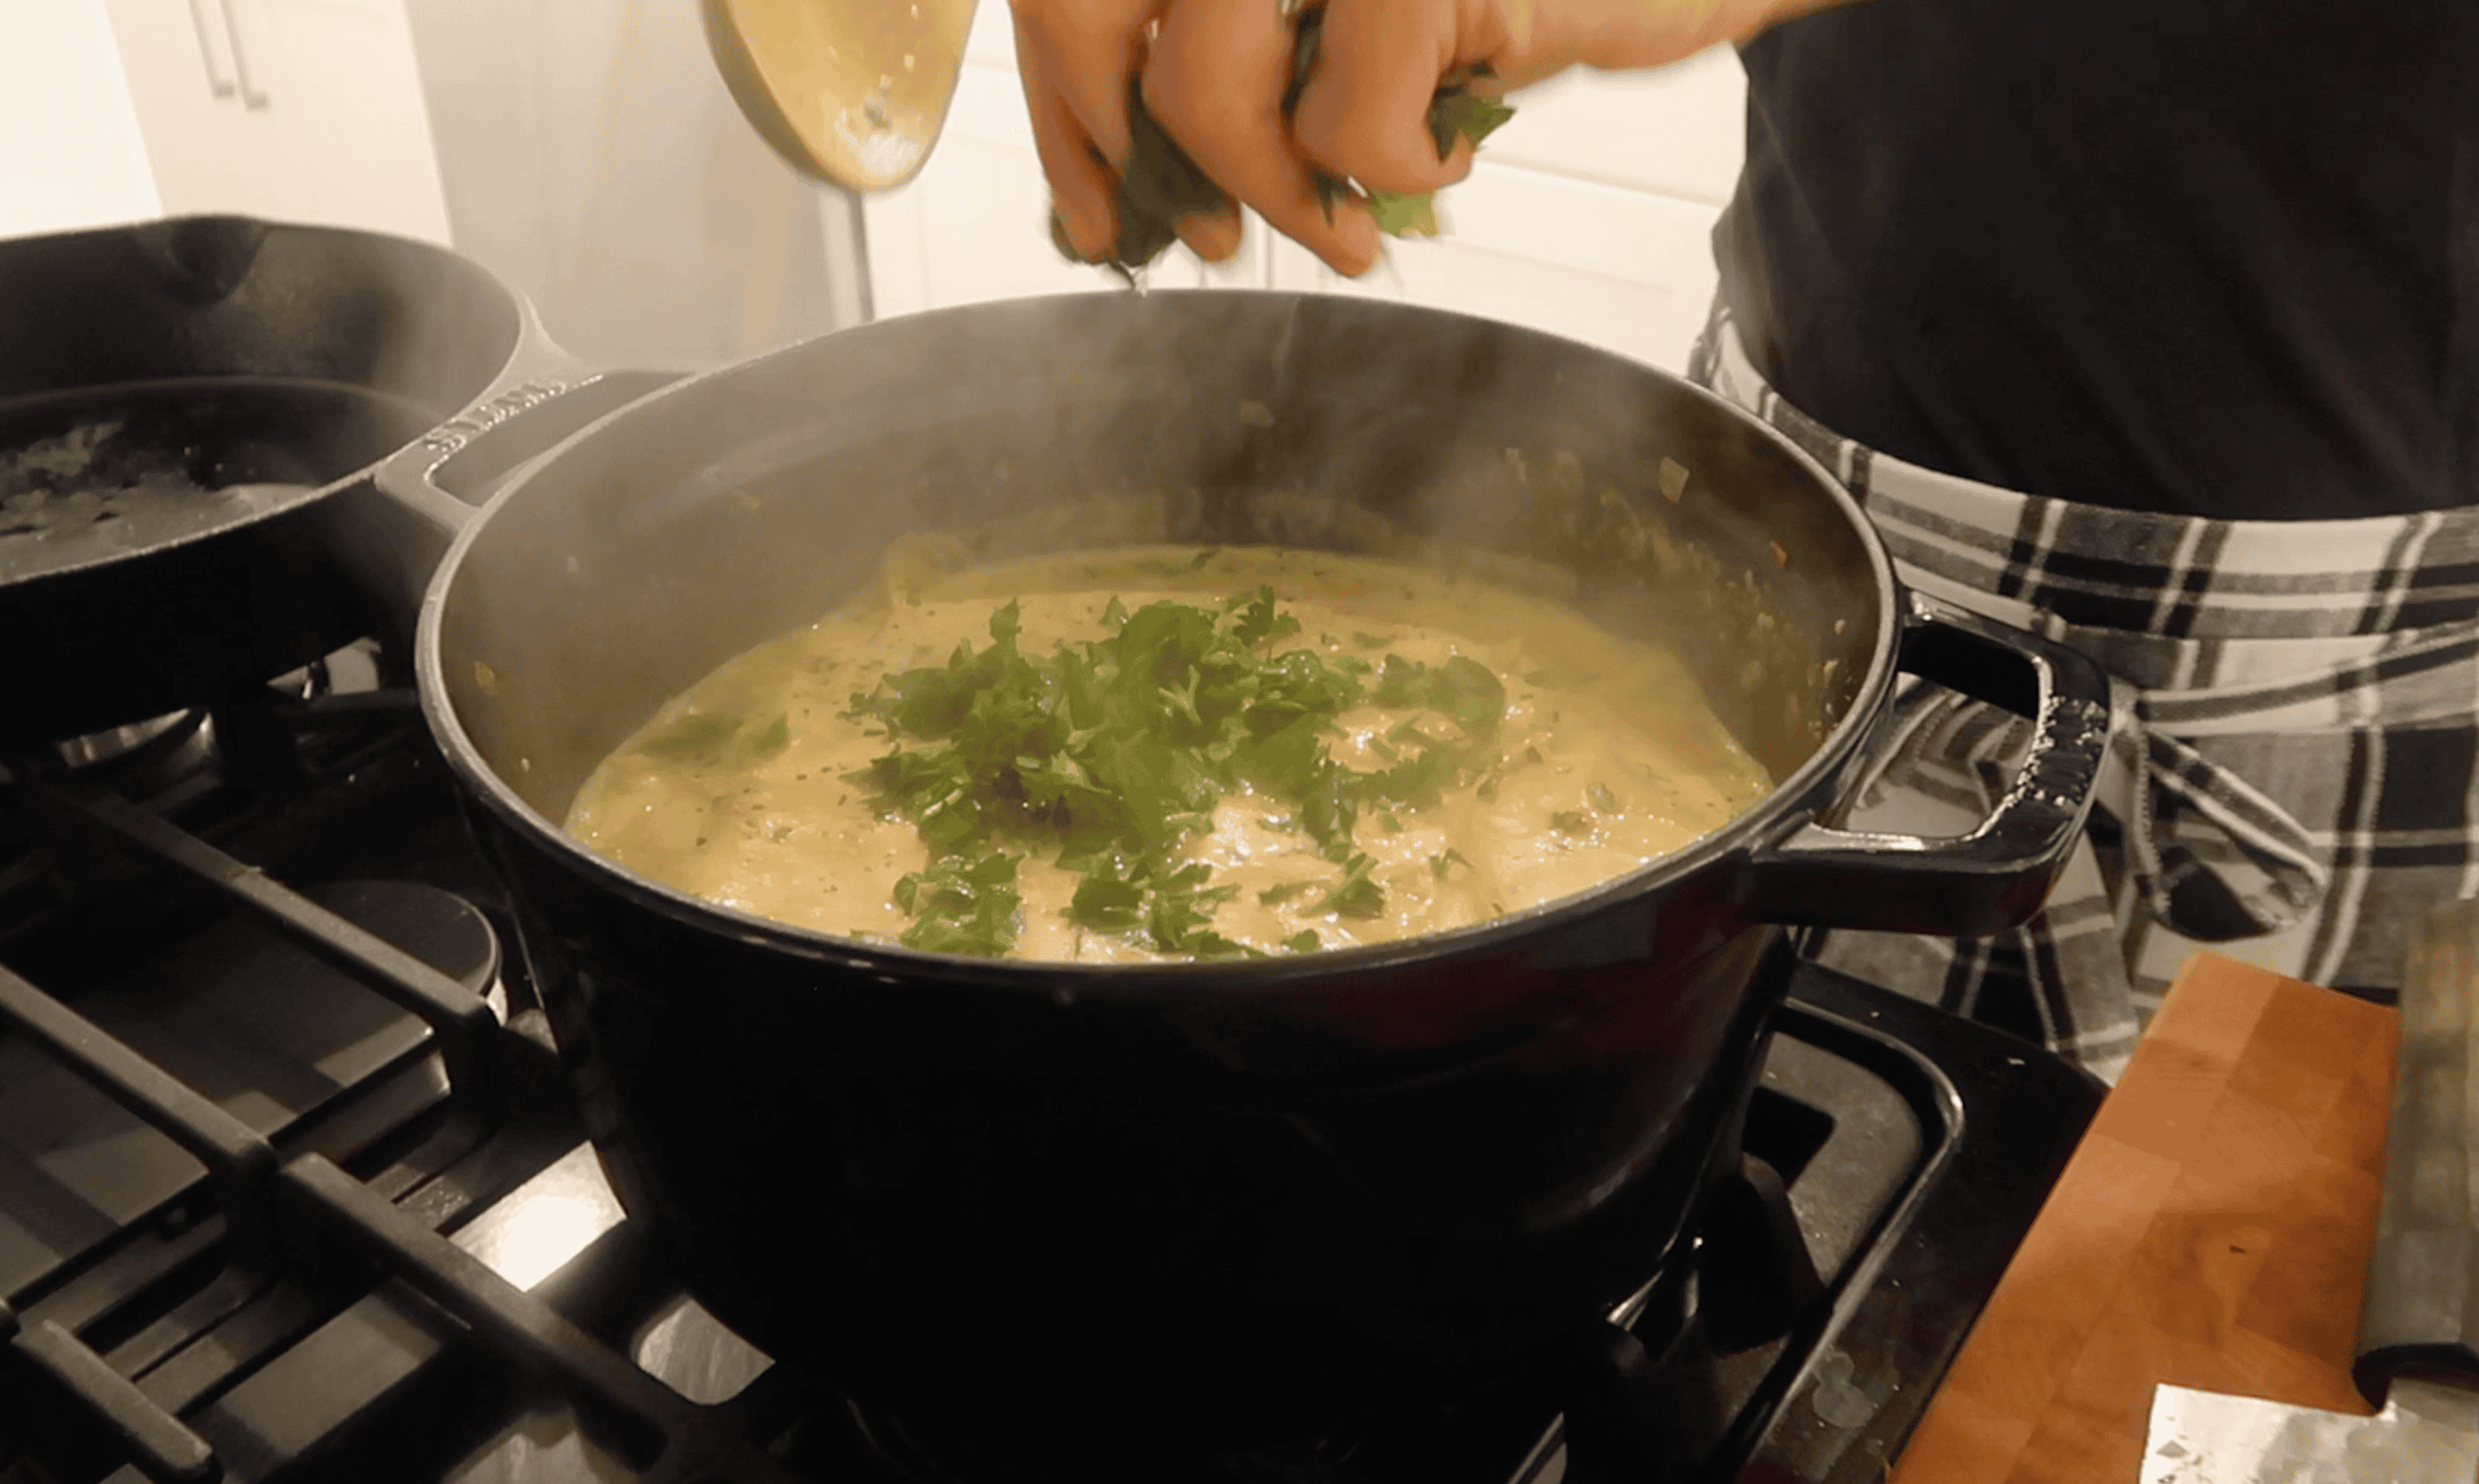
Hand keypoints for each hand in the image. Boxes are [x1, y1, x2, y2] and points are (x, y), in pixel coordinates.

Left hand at [1011, 0, 1804, 278]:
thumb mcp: (1371, 16)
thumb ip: (1258, 58)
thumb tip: (1140, 175)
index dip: (1056, 100)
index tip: (1091, 205)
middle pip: (1081, 3)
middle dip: (1117, 151)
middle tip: (1202, 240)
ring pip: (1199, 79)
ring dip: (1273, 187)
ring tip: (1348, 223)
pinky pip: (1345, 126)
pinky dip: (1395, 170)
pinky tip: (1450, 156)